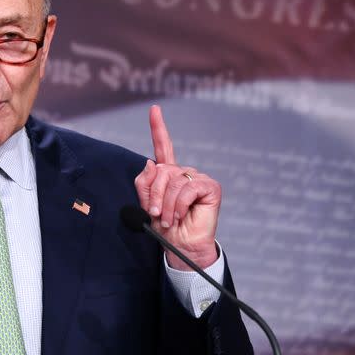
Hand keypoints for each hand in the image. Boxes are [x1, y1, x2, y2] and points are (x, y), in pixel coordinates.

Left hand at [134, 105, 220, 269]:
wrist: (181, 245)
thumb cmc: (165, 226)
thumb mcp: (147, 204)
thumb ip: (145, 183)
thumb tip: (151, 163)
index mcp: (168, 174)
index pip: (163, 147)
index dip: (158, 128)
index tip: (154, 109)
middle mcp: (183, 172)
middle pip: (160, 171)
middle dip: (154, 195)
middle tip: (156, 214)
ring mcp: (197, 178)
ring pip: (172, 181)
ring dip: (166, 204)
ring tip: (170, 219)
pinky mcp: (210, 187)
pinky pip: (187, 188)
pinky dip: (179, 205)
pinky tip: (181, 216)